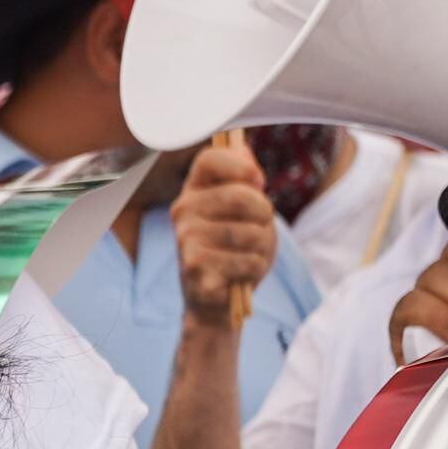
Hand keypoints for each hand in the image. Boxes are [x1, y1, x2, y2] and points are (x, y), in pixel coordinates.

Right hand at [171, 137, 276, 341]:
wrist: (216, 301)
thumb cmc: (234, 250)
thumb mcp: (245, 211)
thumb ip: (244, 178)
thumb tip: (243, 147)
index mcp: (193, 191)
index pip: (210, 158)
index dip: (241, 166)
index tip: (257, 182)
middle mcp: (183, 211)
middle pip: (239, 195)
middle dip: (264, 213)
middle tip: (261, 227)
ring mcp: (186, 240)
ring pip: (250, 233)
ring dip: (262, 248)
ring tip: (249, 256)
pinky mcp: (195, 268)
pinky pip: (247, 261)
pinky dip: (254, 270)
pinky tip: (241, 275)